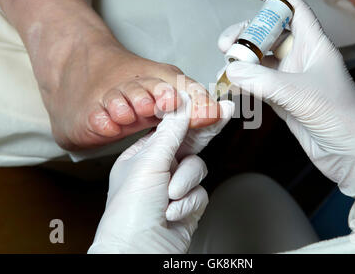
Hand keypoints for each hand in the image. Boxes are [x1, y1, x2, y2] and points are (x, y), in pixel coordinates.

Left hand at [88, 92, 234, 252]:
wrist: (139, 252)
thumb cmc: (130, 212)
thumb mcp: (149, 163)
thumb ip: (170, 133)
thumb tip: (182, 105)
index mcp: (142, 156)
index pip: (171, 128)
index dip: (191, 115)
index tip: (211, 102)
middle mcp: (158, 169)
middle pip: (189, 144)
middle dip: (205, 131)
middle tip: (225, 111)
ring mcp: (174, 186)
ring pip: (198, 168)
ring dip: (185, 182)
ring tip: (170, 195)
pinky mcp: (188, 204)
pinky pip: (201, 192)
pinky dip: (189, 202)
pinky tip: (173, 212)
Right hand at [219, 0, 354, 198]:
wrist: (351, 154)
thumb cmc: (342, 119)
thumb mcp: (301, 95)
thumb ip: (263, 81)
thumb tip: (231, 70)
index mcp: (315, 45)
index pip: (291, 8)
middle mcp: (302, 58)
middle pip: (268, 33)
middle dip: (245, 34)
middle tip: (227, 45)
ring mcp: (291, 78)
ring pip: (260, 59)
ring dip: (241, 60)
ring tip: (227, 68)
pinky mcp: (283, 98)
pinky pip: (257, 82)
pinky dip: (243, 82)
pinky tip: (232, 84)